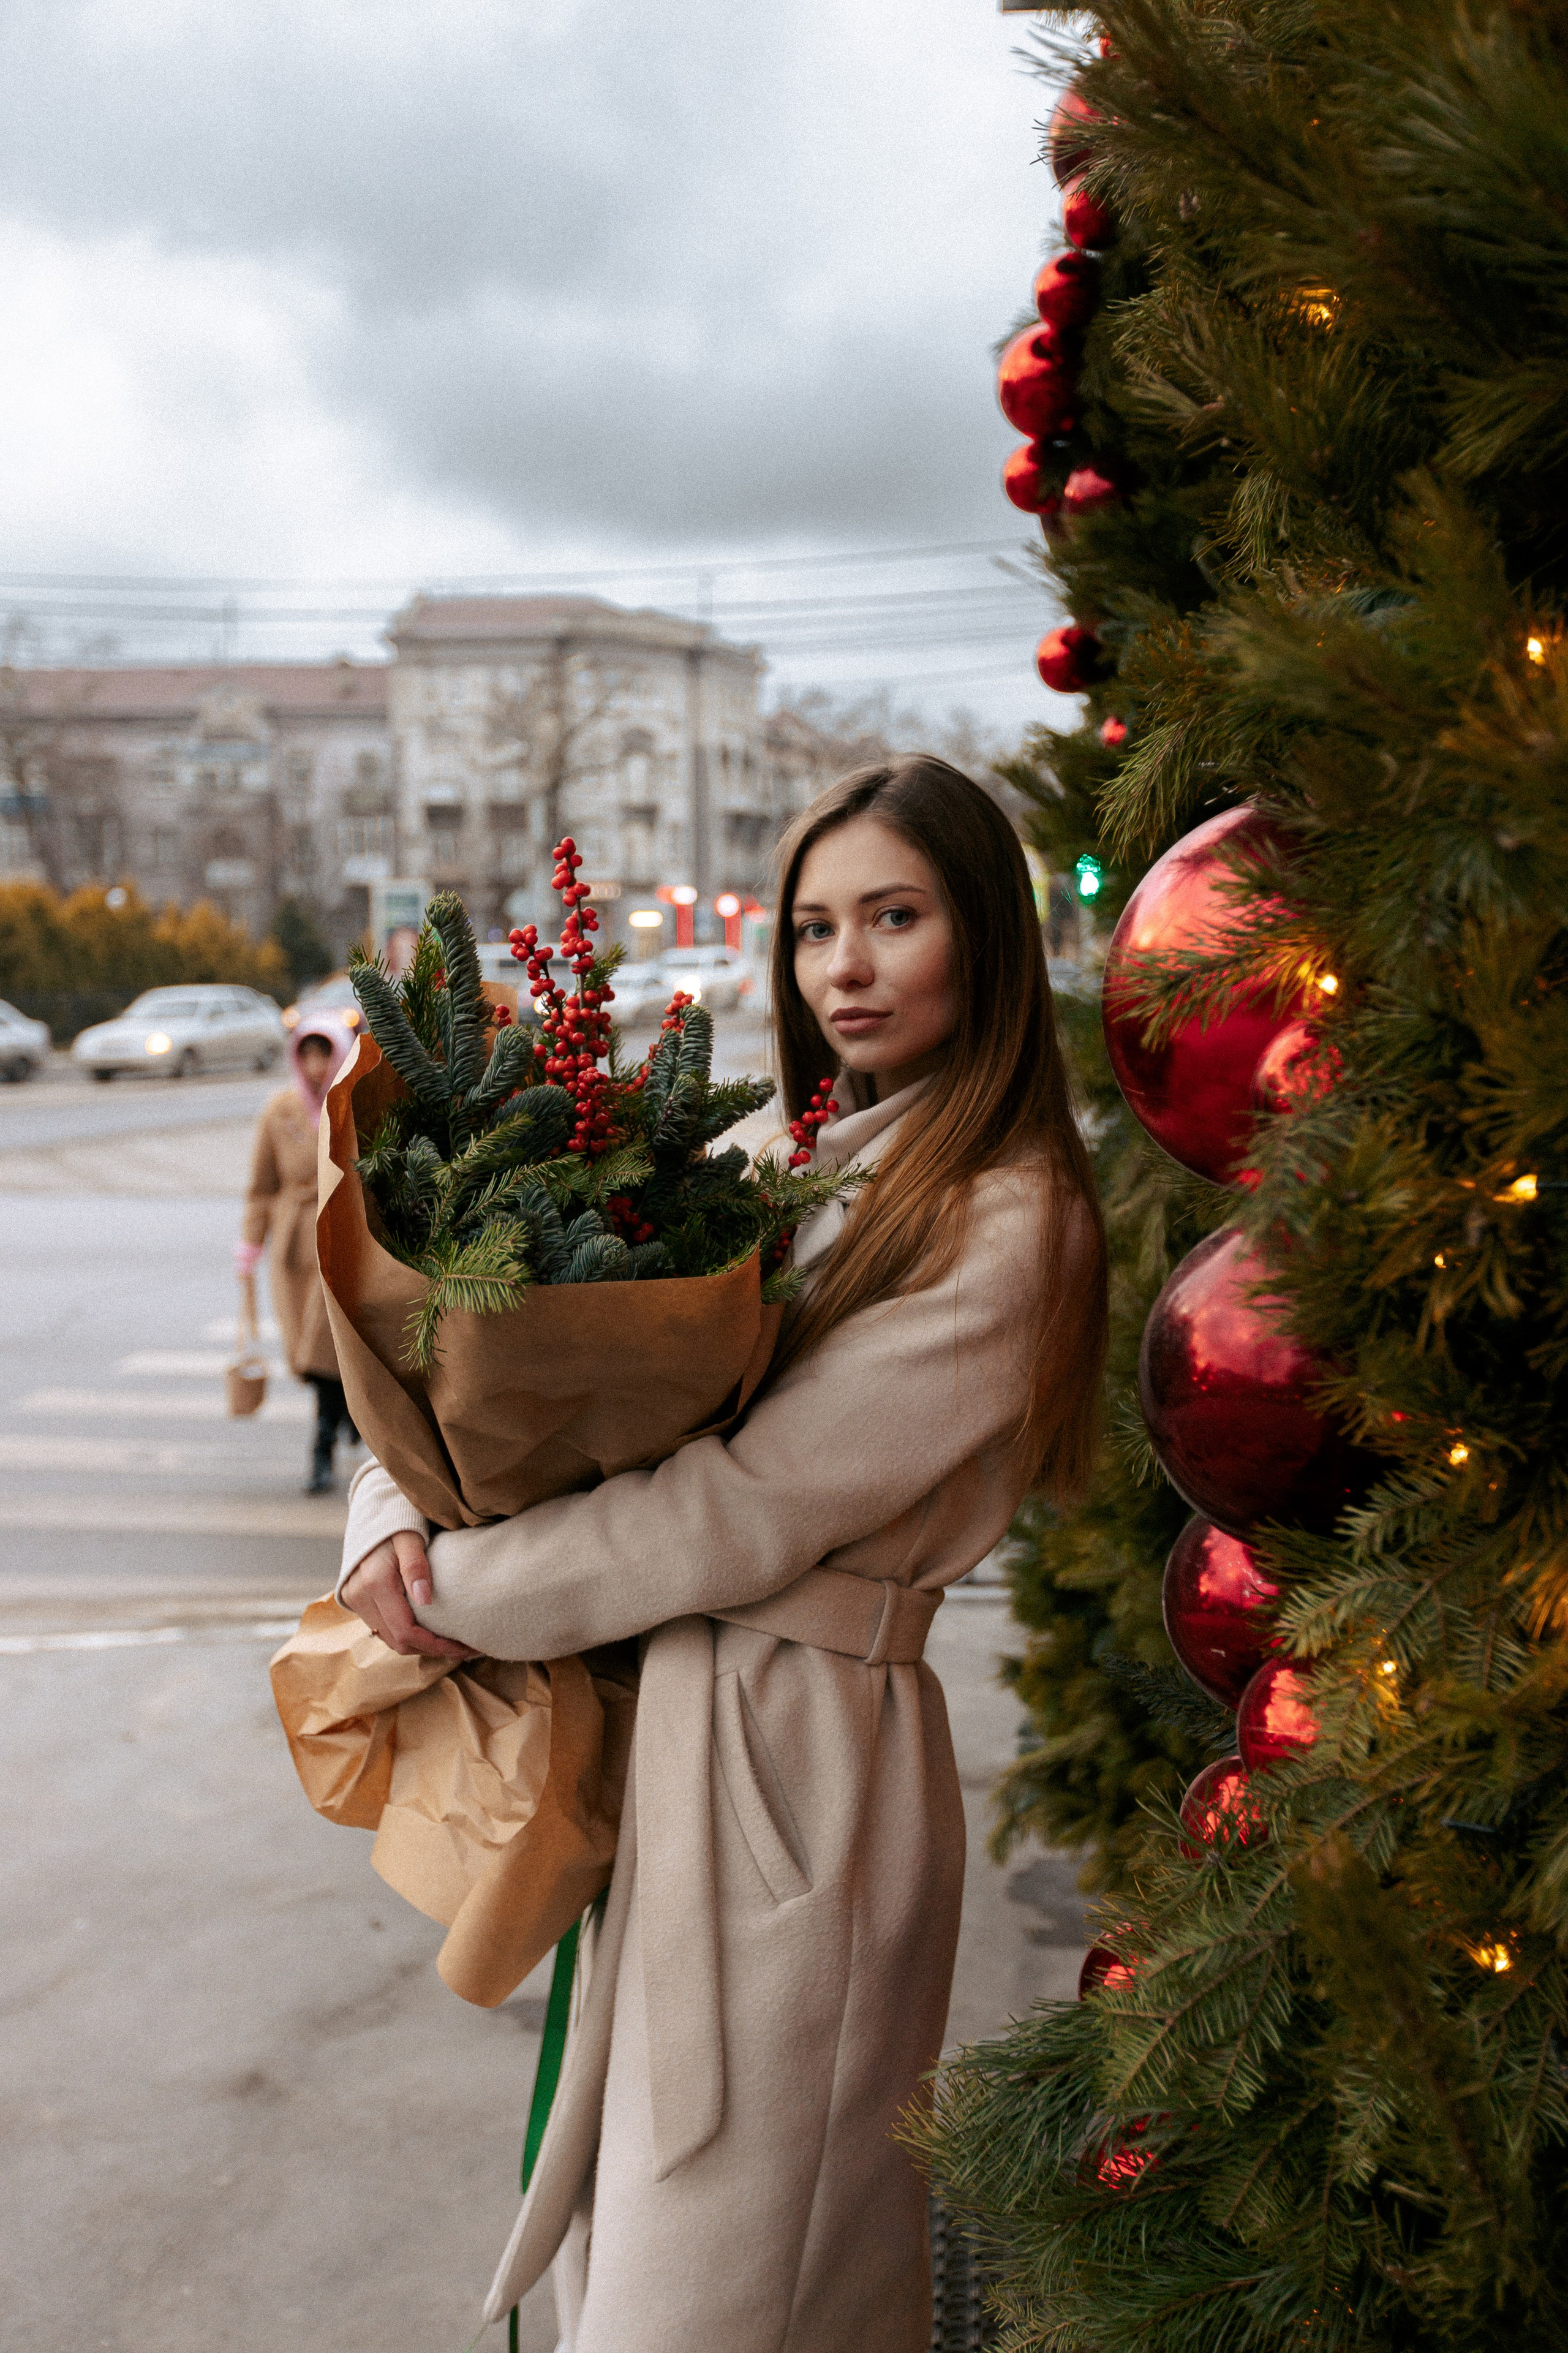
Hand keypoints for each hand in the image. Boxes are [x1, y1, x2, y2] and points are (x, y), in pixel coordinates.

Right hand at [341, 1531, 478, 1660]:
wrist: (372, 1510)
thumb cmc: (398, 1520)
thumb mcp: (411, 1536)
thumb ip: (416, 1566)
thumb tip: (425, 1598)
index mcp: (374, 1582)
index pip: (406, 1631)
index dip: (436, 1645)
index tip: (463, 1646)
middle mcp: (359, 1595)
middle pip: (398, 1641)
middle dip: (431, 1649)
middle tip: (463, 1647)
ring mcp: (354, 1599)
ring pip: (389, 1638)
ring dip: (419, 1645)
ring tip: (450, 1642)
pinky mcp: (355, 1599)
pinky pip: (382, 1628)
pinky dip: (406, 1634)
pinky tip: (429, 1630)